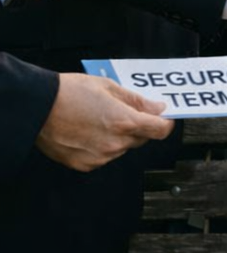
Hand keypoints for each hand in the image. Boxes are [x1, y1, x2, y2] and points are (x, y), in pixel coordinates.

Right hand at [38, 73, 171, 171]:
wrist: (36, 107)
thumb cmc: (69, 92)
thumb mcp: (108, 87)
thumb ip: (137, 101)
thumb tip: (158, 109)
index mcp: (124, 122)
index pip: (160, 130)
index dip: (165, 123)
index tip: (163, 118)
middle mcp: (115, 143)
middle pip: (141, 139)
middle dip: (137, 127)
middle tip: (120, 113)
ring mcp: (100, 156)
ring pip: (122, 148)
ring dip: (118, 138)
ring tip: (96, 121)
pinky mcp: (85, 164)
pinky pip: (104, 157)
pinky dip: (101, 147)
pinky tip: (86, 133)